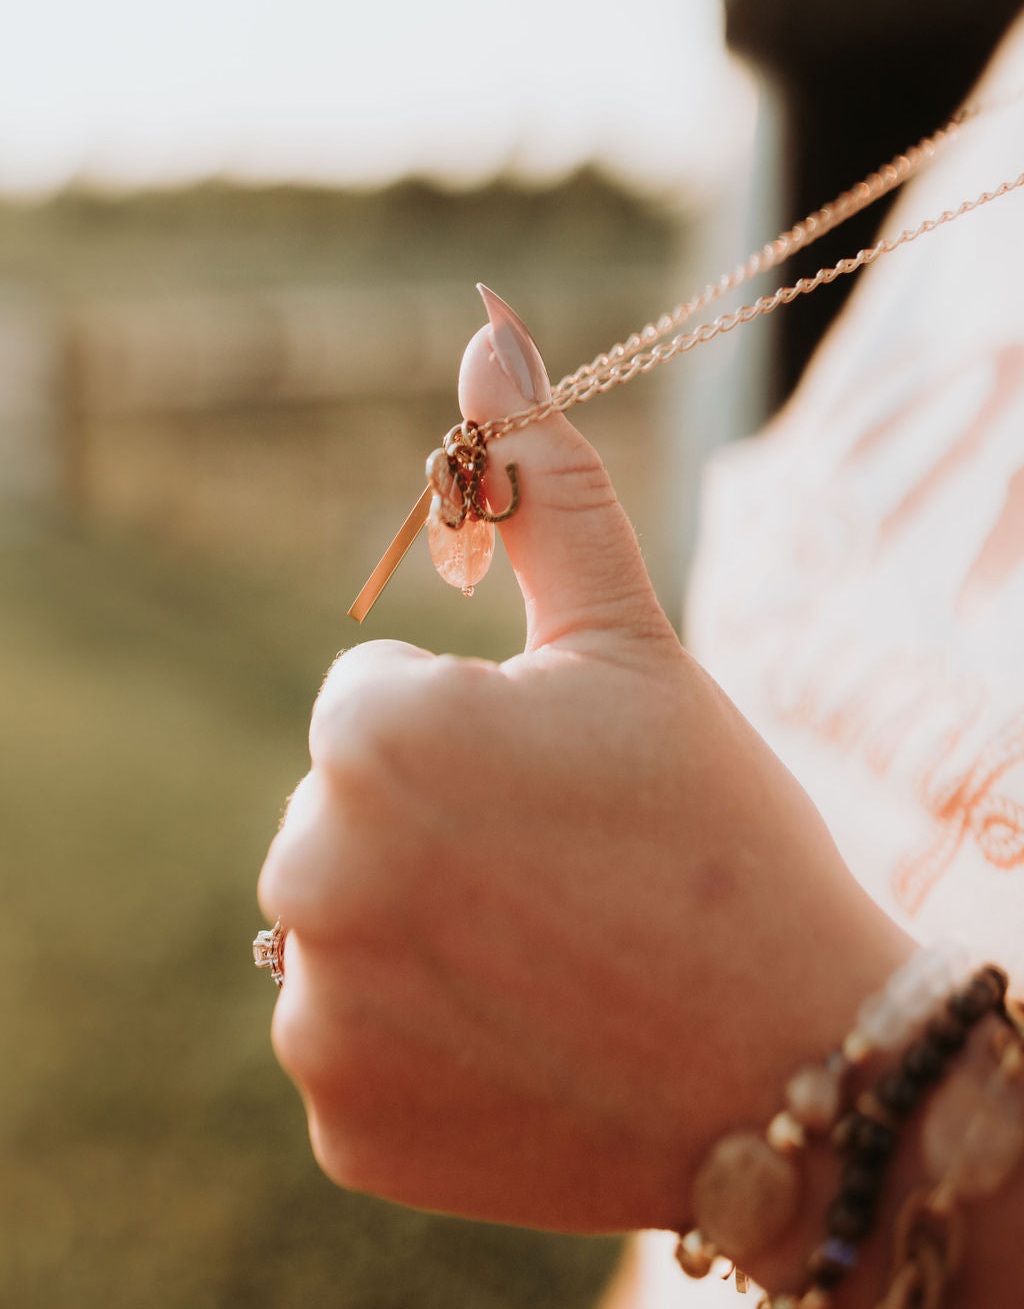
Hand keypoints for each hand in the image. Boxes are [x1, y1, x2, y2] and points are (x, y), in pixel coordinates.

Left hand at [258, 291, 909, 1233]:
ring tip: (548, 961)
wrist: (795, 1062)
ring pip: (338, 925)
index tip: (562, 795)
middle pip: (340, 813)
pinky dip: (414, 1041)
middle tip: (564, 882)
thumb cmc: (714, 831)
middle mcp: (311, 874)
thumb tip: (489, 329)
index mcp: (374, 737)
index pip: (369, 707)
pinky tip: (520, 1043)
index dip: (473, 739)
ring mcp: (319, 1017)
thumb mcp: (629, 646)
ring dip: (417, 930)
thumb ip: (545, 486)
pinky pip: (346, 1041)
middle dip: (432, 830)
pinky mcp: (341, 1120)